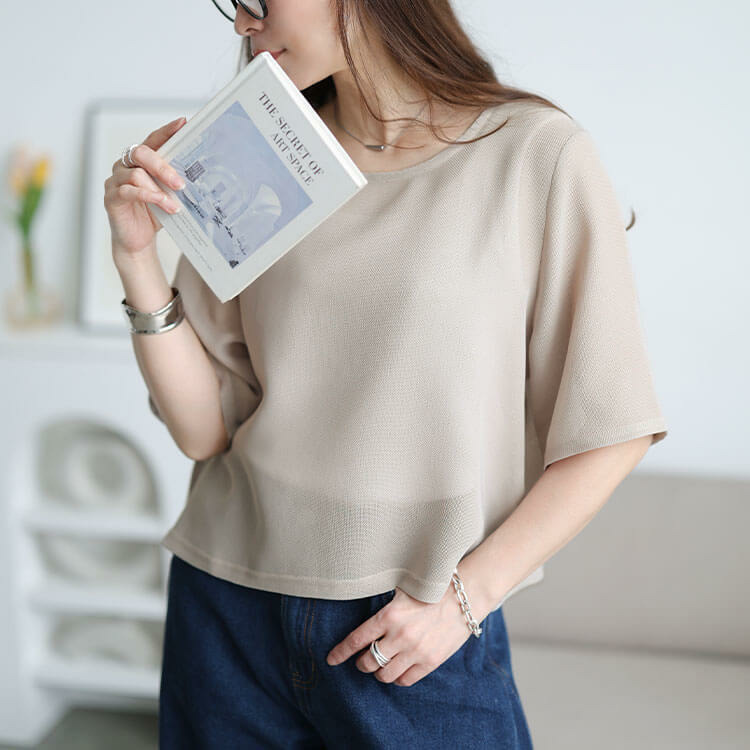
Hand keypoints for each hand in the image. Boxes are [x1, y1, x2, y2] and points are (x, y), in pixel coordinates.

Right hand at [103, 117, 186, 259]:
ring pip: (136, 174)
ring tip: (175, 204)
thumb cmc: (153, 215)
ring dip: (159, 189)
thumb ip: (175, 182)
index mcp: (140, 161)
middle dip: (163, 166)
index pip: (153, 140)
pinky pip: (129, 191)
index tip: (183, 123)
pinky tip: (164, 205)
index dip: (167, 131)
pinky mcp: (111, 197)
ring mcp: (115, 180)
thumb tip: (199, 175)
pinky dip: (149, 197)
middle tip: (180, 183)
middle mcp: (125, 166)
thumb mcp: (168, 195)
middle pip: (141, 153)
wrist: (139, 241)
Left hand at [325, 574, 480, 687]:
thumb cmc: (431, 588)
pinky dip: (397, 678)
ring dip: (378, 671)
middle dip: (360, 662)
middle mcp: (399, 636)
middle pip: (368, 661)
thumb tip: (362, 606)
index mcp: (389, 615)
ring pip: (384, 675)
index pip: (356, 639)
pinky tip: (398, 668)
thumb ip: (383, 602)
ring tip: (381, 664)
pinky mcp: (430, 662)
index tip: (331, 659)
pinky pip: (405, 680)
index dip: (340, 652)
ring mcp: (415, 651)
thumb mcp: (402, 588)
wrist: (464, 596)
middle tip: (361, 659)